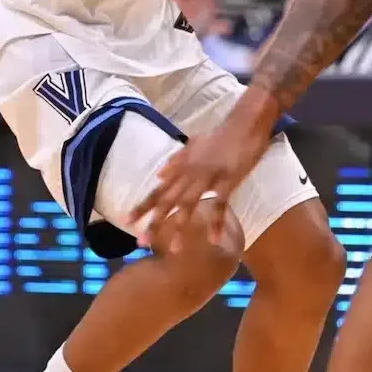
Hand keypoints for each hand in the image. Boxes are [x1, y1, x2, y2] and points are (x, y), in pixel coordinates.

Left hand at [129, 113, 270, 250]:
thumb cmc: (222, 135)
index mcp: (183, 166)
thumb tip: (159, 175)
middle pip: (168, 199)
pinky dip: (217, 221)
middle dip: (153, 220)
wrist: (245, 122)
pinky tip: (214, 239)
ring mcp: (209, 176)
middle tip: (140, 242)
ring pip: (189, 203)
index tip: (127, 220)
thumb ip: (176, 160)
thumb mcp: (194, 144)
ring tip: (174, 249)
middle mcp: (191, 172)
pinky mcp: (228, 179)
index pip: (159, 189)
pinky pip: (221, 203)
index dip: (143, 205)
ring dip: (180, 226)